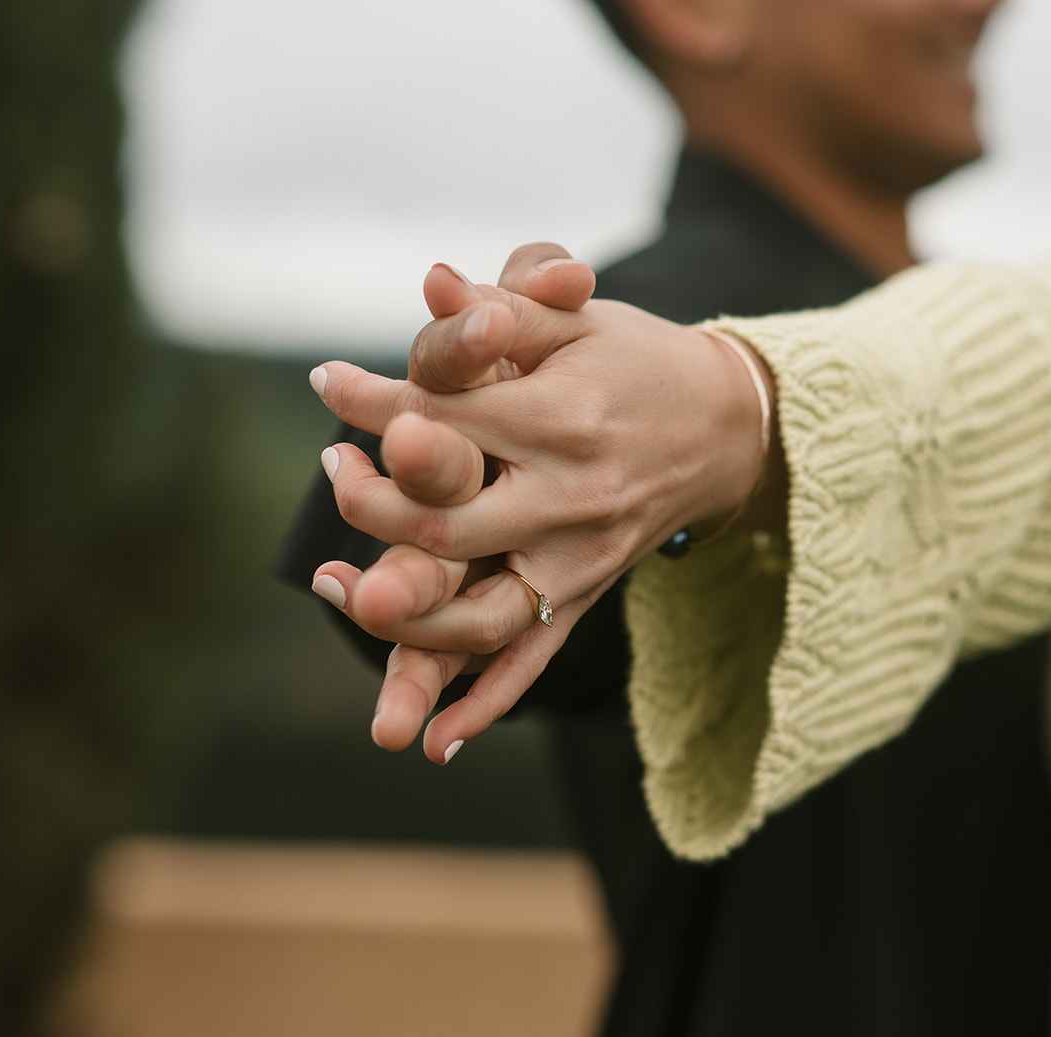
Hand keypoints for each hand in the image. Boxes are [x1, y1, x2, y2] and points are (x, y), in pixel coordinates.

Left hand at [310, 287, 773, 761]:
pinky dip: (485, 704)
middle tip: (332, 469)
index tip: (323, 381)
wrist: (727, 427)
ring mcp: (580, 561)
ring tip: (341, 587)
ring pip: (481, 615)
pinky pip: (533, 661)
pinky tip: (432, 740)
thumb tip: (429, 281)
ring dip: (402, 615)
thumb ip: (505, 306)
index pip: (446, 415)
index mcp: (564, 420)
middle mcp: (572, 500)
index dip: (373, 399)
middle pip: (448, 526)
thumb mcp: (580, 318)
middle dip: (371, 505)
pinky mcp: (587, 597)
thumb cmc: (638, 360)